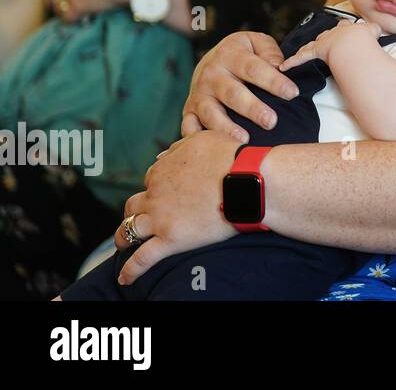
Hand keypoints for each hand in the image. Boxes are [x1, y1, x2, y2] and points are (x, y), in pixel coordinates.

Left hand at [114, 130, 241, 285]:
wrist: (247, 181)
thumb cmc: (231, 158)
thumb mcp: (203, 139)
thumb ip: (180, 146)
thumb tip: (164, 153)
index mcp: (162, 170)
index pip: (152, 178)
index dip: (159, 185)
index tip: (169, 191)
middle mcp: (156, 194)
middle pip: (134, 203)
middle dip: (135, 209)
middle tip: (141, 216)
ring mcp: (160, 218)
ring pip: (129, 229)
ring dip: (123, 236)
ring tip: (123, 244)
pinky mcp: (170, 240)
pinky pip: (143, 259)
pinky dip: (131, 270)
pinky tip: (125, 279)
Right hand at [182, 31, 298, 140]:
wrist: (211, 60)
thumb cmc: (243, 54)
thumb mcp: (256, 43)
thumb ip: (270, 52)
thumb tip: (279, 66)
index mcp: (230, 54)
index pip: (254, 68)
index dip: (273, 81)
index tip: (292, 93)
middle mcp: (211, 74)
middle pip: (232, 93)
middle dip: (252, 109)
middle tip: (271, 122)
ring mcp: (199, 94)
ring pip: (211, 113)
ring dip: (226, 128)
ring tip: (244, 140)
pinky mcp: (189, 110)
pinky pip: (189, 126)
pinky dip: (197, 138)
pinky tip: (213, 148)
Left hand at [279, 20, 381, 70]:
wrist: (354, 43)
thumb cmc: (366, 38)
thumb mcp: (375, 30)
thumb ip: (376, 29)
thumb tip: (380, 30)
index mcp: (349, 27)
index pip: (345, 26)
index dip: (346, 29)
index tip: (346, 30)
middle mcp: (335, 32)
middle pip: (328, 33)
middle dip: (327, 37)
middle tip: (327, 41)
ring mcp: (324, 41)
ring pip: (314, 43)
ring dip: (309, 47)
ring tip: (306, 50)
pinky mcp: (316, 51)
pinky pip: (302, 57)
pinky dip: (292, 62)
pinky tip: (284, 66)